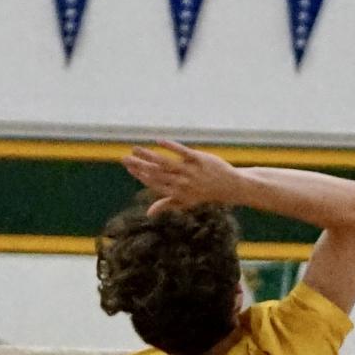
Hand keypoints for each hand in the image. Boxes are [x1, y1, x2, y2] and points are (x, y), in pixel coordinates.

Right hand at [123, 139, 244, 213]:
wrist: (230, 187)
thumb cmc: (205, 194)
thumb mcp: (186, 201)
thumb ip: (166, 204)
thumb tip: (149, 214)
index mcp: (177, 193)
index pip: (154, 184)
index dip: (140, 176)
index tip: (129, 167)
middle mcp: (182, 183)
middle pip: (156, 173)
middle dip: (139, 165)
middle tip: (124, 157)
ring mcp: (191, 171)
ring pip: (166, 163)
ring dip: (149, 155)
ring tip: (135, 148)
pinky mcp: (200, 159)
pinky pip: (183, 152)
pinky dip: (170, 147)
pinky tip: (158, 141)